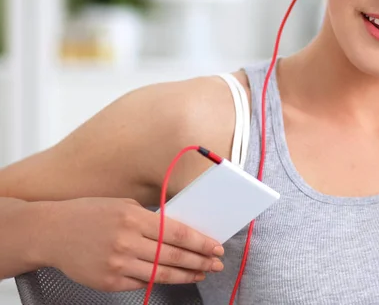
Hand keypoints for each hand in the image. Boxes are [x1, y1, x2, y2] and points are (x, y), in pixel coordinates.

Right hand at [41, 197, 223, 291]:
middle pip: (173, 256)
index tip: (216, 247)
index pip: (176, 233)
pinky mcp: (108, 282)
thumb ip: (150, 219)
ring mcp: (117, 264)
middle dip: (200, 261)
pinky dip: (159, 280)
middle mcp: (126, 242)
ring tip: (202, 273)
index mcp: (133, 217)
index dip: (200, 242)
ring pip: (161, 273)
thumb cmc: (91, 213)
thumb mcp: (124, 205)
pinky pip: (141, 283)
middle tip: (217, 263)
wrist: (52, 232)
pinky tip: (174, 277)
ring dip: (186, 274)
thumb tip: (179, 231)